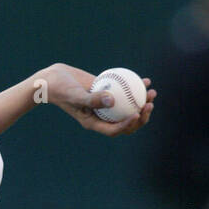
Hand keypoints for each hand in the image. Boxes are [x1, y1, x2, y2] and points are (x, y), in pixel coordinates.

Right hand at [41, 63, 155, 135]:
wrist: (56, 79)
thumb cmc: (62, 89)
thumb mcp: (75, 95)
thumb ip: (92, 99)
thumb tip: (112, 100)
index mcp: (95, 123)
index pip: (115, 129)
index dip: (128, 125)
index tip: (137, 113)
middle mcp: (103, 117)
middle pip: (127, 122)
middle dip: (141, 116)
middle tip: (149, 104)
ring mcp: (107, 105)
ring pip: (129, 107)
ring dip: (143, 102)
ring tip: (152, 92)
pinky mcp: (109, 92)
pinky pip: (125, 92)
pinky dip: (135, 87)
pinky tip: (146, 80)